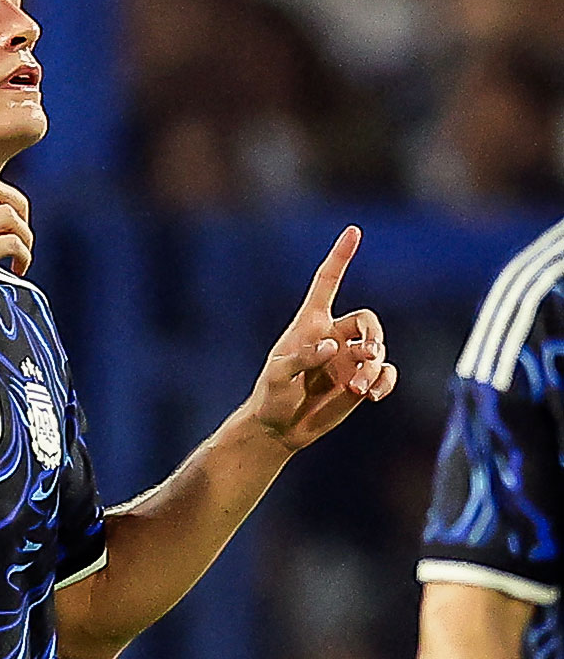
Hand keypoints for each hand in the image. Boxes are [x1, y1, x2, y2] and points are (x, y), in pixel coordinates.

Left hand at [248, 225, 397, 451]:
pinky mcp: (361, 381)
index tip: (354, 231)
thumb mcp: (278, 376)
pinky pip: (386, 374)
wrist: (281, 427)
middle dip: (373, 335)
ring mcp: (349, 360)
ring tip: (355, 389)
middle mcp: (334, 336)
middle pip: (367, 321)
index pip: (328, 283)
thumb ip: (303, 358)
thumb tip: (333, 348)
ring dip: (372, 368)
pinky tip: (371, 396)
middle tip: (367, 354)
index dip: (340, 257)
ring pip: (378, 351)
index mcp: (311, 324)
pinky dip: (384, 383)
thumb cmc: (272, 396)